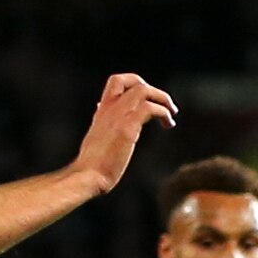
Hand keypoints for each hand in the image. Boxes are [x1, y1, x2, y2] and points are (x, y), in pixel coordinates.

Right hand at [71, 74, 178, 192]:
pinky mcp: (127, 129)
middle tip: (165, 105)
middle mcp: (110, 110)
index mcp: (103, 111)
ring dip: (162, 99)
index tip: (149, 99)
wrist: (86, 176)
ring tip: (171, 115)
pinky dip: (163, 113)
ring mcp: (118, 117)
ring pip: (143, 90)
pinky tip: (168, 124)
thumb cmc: (92, 164)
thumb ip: (102, 121)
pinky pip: (149, 108)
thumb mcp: (96, 135)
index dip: (136, 84)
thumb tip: (99, 108)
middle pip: (132, 81)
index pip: (117, 82)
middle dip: (154, 90)